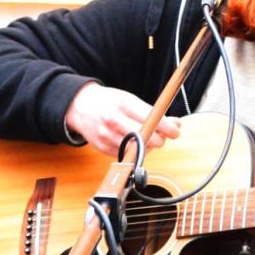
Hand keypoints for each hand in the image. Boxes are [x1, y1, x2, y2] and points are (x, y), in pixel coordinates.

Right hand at [65, 82, 181, 155]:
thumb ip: (152, 112)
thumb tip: (175, 124)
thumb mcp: (129, 99)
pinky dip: (135, 151)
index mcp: (122, 104)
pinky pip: (126, 155)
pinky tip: (135, 143)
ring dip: (149, 147)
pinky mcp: (102, 148)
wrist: (80, 107)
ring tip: (148, 138)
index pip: (150, 118)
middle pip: (145, 137)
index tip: (175, 131)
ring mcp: (106, 136)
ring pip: (137, 149)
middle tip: (162, 135)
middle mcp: (113, 120)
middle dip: (159, 139)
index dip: (166, 127)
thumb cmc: (108, 102)